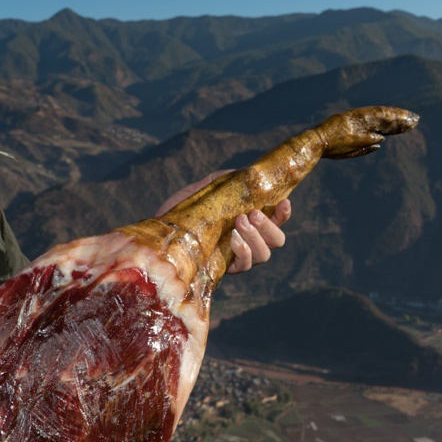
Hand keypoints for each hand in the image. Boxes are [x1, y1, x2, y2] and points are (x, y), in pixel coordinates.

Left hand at [156, 170, 292, 273]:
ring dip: (256, 237)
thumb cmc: (181, 212)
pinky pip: (244, 265)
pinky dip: (243, 252)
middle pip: (276, 240)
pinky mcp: (223, 269)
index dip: (284, 213)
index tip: (284, 201)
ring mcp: (236, 257)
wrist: (158, 233)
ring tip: (240, 222)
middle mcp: (247, 242)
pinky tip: (233, 239)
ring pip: (264, 254)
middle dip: (269, 225)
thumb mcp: (201, 191)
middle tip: (252, 213)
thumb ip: (222, 181)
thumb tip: (242, 173)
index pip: (276, 220)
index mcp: (247, 223)